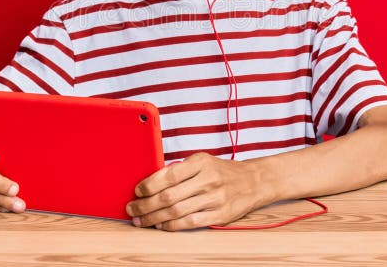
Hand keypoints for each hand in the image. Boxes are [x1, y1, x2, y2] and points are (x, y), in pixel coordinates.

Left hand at [125, 152, 263, 230]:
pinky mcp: (219, 215)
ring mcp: (214, 199)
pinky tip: (161, 225)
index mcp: (200, 162)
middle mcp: (207, 180)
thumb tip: (150, 182)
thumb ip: (180, 170)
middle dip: (145, 205)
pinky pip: (189, 223)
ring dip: (154, 218)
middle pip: (169, 196)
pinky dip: (171, 226)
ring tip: (141, 220)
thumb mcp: (202, 161)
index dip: (148, 185)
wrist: (253, 181)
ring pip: (176, 212)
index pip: (168, 175)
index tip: (137, 191)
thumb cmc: (221, 171)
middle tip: (133, 209)